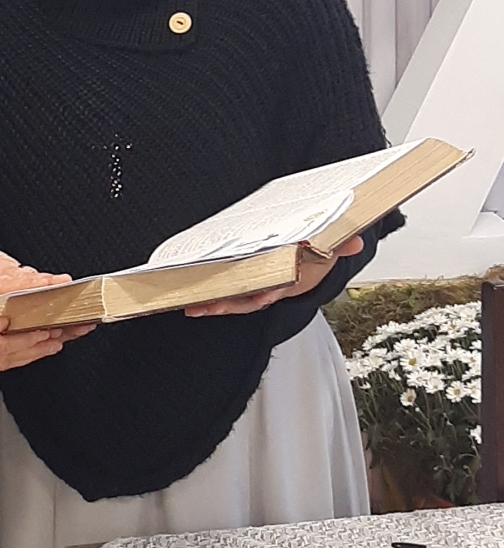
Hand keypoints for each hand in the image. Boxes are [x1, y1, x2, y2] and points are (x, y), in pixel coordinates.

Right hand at [0, 291, 79, 376]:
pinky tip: (23, 352)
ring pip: (4, 364)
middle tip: (61, 338)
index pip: (3, 345)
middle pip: (10, 358)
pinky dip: (13, 358)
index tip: (47, 331)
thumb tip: (1, 321)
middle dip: (38, 348)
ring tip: (51, 345)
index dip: (28, 339)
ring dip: (30, 355)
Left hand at [184, 234, 364, 318]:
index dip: (271, 291)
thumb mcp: (331, 249)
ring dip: (214, 304)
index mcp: (291, 279)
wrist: (311, 259)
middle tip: (208, 306)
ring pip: (235, 300)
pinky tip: (194, 299)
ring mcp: (258, 288)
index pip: (281, 286)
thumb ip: (340, 245)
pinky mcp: (247, 285)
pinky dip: (212, 297)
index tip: (263, 294)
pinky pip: (228, 293)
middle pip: (250, 298)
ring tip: (192, 306)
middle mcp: (272, 287)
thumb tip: (354, 242)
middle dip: (229, 304)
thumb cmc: (316, 254)